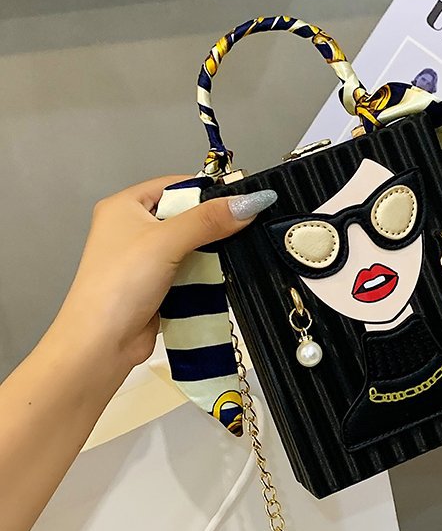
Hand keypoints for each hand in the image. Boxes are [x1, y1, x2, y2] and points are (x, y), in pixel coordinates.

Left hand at [53, 175, 276, 379]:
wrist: (102, 344)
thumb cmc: (117, 286)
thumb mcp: (166, 242)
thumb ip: (209, 220)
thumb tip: (249, 202)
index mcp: (124, 207)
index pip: (174, 186)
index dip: (206, 191)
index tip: (238, 201)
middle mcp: (132, 229)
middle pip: (186, 215)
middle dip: (212, 224)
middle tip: (242, 228)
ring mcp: (145, 259)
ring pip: (191, 245)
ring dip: (210, 252)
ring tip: (233, 253)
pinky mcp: (157, 285)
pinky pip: (190, 270)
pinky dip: (205, 273)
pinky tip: (220, 276)